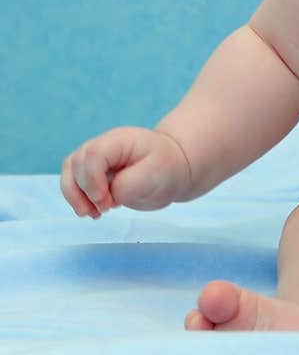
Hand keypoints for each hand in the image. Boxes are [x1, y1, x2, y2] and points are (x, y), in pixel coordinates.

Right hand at [61, 127, 191, 216]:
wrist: (173, 168)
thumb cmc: (166, 169)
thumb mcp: (153, 176)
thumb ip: (126, 186)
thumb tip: (106, 196)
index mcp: (119, 141)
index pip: (93, 154)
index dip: (92, 180)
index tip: (106, 201)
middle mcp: (104, 146)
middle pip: (75, 163)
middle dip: (83, 191)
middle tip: (105, 209)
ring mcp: (96, 158)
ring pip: (69, 172)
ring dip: (74, 196)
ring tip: (92, 214)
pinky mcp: (94, 172)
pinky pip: (74, 182)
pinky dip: (77, 198)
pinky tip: (93, 211)